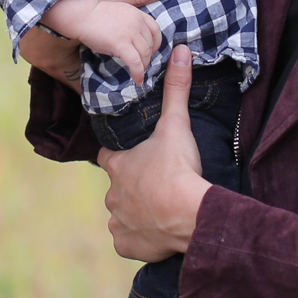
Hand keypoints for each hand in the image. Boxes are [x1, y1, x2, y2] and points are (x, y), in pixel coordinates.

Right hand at [42, 0, 163, 80]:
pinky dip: (138, 73)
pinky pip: (135, 62)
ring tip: (138, 73)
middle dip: (148, 57)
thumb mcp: (120, 14)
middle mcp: (137, 23)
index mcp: (138, 14)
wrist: (83, 15)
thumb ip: (131, 24)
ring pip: (145, 55)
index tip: (151, 52)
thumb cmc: (96, 16)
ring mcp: (130, 33)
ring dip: (144, 66)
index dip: (156, 44)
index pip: (155, 30)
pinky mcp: (121, 44)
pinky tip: (137, 80)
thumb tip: (135, 40)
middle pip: (150, 45)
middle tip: (142, 65)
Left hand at [100, 45, 208, 262]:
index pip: (108, 158)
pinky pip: (128, 242)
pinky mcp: (127, 246)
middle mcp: (111, 196)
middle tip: (157, 187)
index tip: (135, 158)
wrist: (189, 215)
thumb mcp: (176, 125)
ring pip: (122, 217)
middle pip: (117, 189)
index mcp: (118, 166)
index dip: (120, 157)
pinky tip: (157, 234)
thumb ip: (176, 89)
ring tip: (160, 211)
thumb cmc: (178, 169)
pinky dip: (140, 240)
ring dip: (136, 215)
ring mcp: (117, 222)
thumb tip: (180, 51)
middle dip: (133, 189)